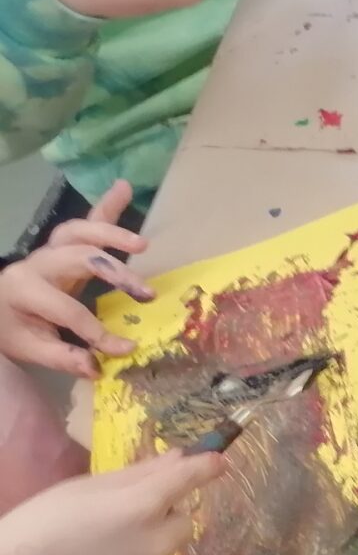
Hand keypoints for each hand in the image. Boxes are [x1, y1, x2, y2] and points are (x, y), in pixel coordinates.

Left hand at [0, 180, 153, 377]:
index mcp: (25, 289)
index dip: (98, 332)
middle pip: (78, 256)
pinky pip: (84, 223)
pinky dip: (105, 207)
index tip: (126, 349)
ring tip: (142, 244)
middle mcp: (37, 263)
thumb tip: (98, 367)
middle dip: (114, 272)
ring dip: (113, 233)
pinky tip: (123, 187)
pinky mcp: (61, 247)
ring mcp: (49, 251)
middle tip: (146, 292)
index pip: (69, 310)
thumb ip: (63, 357)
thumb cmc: (10, 330)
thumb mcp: (30, 349)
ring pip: (80, 231)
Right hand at [0, 448, 220, 554]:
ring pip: (172, 545)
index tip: (218, 461)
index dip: (205, 467)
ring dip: (155, 538)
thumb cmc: (48, 519)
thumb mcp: (90, 486)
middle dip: (167, 512)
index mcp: (142, 505)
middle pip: (184, 518)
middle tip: (130, 511)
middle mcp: (158, 539)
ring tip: (112, 540)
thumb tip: (179, 459)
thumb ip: (140, 474)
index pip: (188, 479)